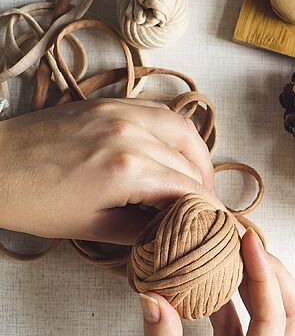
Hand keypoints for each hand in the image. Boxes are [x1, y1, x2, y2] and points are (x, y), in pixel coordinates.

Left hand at [0, 98, 213, 243]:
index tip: (221, 225)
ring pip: (183, 129)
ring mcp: (120, 112)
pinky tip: (176, 149)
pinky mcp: (109, 103)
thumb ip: (142, 231)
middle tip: (209, 209)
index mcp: (127, 170)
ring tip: (199, 177)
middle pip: (190, 161)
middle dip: (206, 187)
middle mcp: (131, 134)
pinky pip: (160, 110)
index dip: (211, 210)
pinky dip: (177, 131)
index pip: (189, 189)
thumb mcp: (92, 228)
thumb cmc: (33, 202)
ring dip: (199, 154)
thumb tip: (173, 233)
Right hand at [133, 229, 294, 335]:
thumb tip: (154, 298)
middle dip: (278, 277)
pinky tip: (213, 287)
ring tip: (237, 256)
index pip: (274, 322)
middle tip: (251, 244)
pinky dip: (233, 308)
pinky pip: (245, 333)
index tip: (250, 244)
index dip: (265, 279)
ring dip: (260, 289)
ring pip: (275, 324)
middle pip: (294, 317)